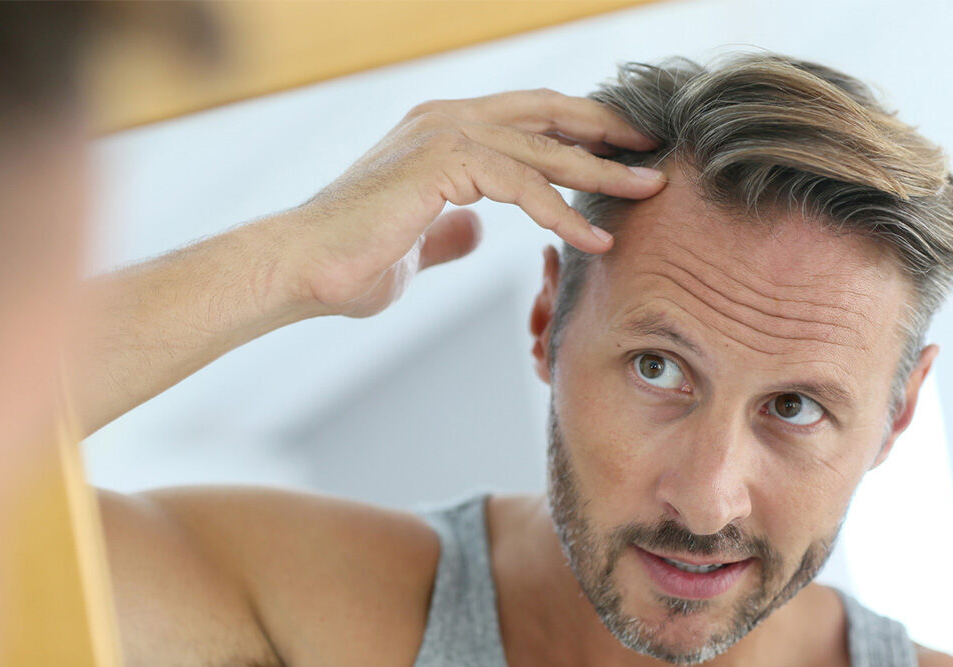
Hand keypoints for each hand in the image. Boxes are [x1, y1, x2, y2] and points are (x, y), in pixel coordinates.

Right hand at [284, 88, 664, 317]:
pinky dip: (562, 212)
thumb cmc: (351, 261)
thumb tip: (476, 230)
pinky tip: (594, 239)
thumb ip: (450, 229)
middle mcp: (445, 119)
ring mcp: (443, 135)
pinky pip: (521, 185)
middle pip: (546, 116)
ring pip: (542, 149)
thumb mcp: (418, 243)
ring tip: (647, 194)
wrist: (300, 269)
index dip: (577, 131)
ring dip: (600, 172)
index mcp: (441, 131)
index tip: (620, 152)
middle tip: (652, 153)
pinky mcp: (441, 163)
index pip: (526, 119)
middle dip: (605, 133)